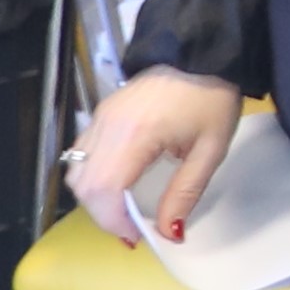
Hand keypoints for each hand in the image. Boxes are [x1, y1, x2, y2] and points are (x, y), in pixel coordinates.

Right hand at [73, 72, 246, 246]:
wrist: (202, 52)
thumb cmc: (213, 99)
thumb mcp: (210, 150)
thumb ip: (185, 193)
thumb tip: (169, 234)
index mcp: (136, 133)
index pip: (104, 190)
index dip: (114, 221)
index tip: (137, 237)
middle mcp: (107, 125)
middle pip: (84, 184)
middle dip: (104, 214)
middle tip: (132, 227)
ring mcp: (99, 117)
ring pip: (77, 170)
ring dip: (95, 197)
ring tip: (125, 209)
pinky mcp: (100, 113)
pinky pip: (82, 153)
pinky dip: (93, 176)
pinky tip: (117, 184)